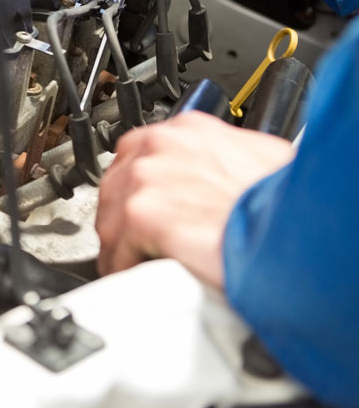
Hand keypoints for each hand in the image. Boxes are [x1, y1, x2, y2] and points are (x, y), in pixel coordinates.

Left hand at [96, 112, 294, 285]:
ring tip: (134, 264)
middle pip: (116, 184)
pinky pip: (116, 247)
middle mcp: (162, 146)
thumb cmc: (286, 203)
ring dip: (120, 245)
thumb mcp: (259, 160)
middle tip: (135, 242)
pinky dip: (123, 266)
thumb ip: (223, 160)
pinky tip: (136, 276)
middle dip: (123, 217)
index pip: (139, 154)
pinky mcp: (141, 213)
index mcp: (190, 130)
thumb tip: (221, 178)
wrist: (297, 231)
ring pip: (110, 216)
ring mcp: (147, 178)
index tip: (142, 206)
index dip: (139, 188)